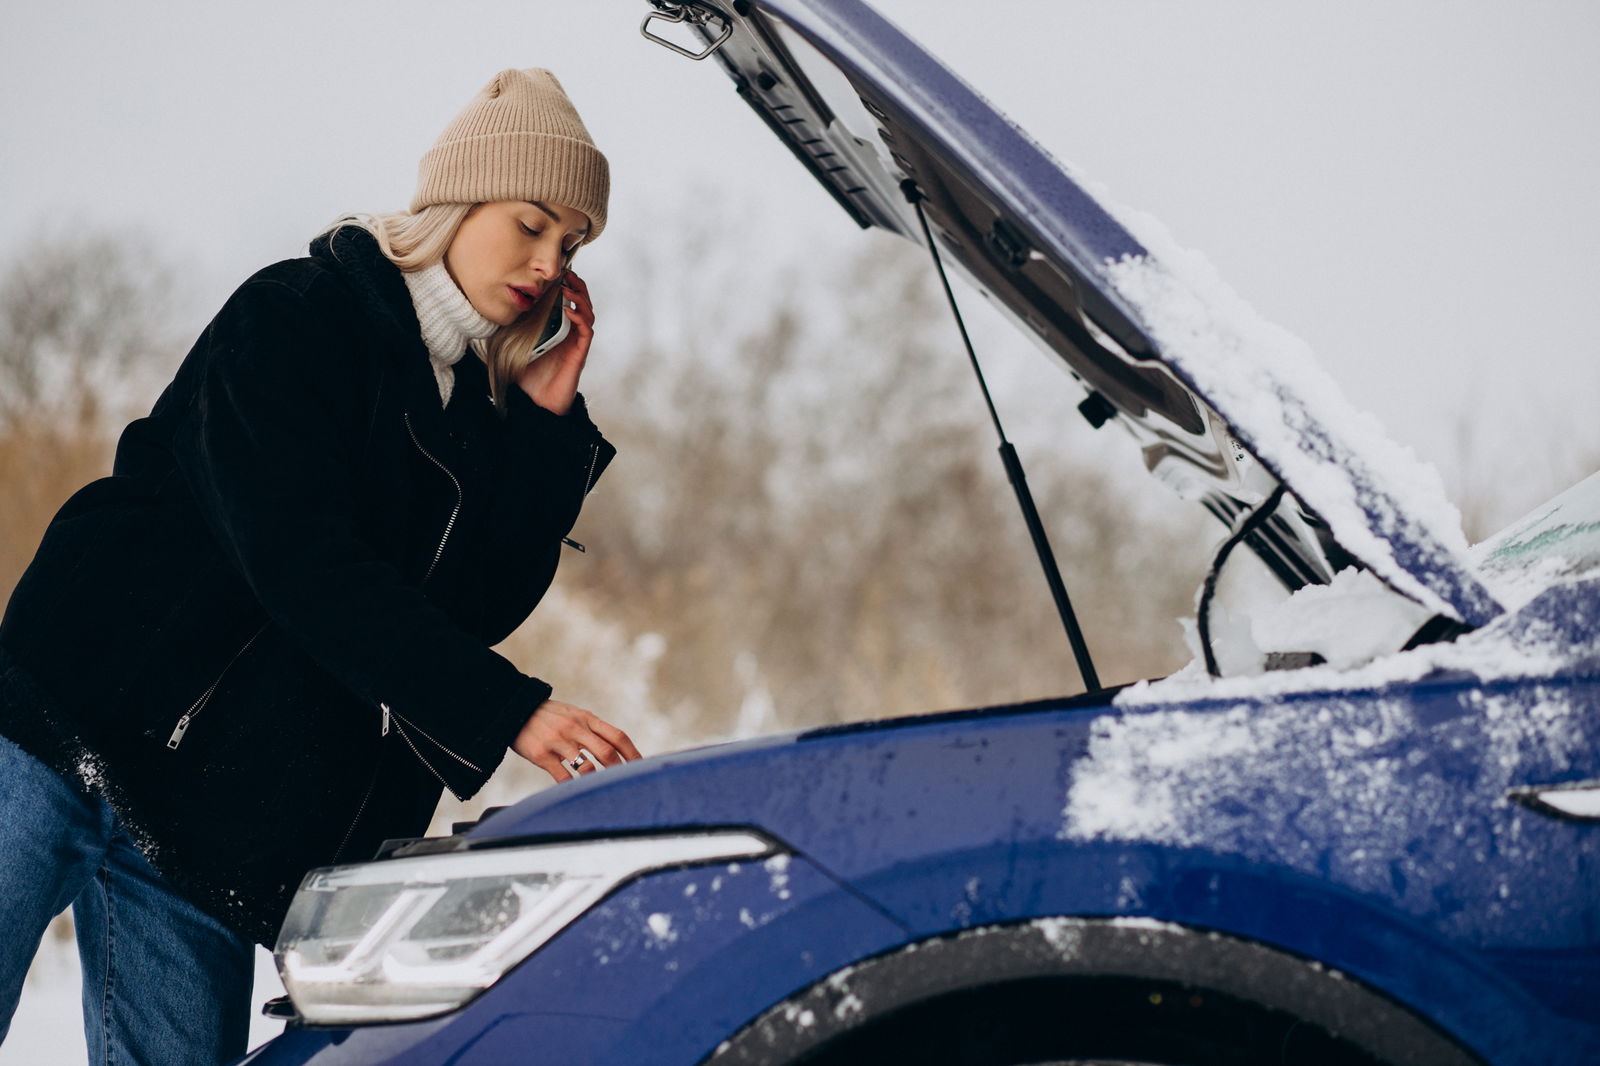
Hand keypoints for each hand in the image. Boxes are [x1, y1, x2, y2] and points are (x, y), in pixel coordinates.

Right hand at [511, 698, 640, 782]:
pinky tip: (576, 793)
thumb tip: (617, 748)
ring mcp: (558, 741)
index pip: (617, 736)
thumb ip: (593, 729)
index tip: (642, 767)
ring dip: (597, 781)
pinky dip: (572, 787)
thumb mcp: (574, 715)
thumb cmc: (549, 716)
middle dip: (620, 771)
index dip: (633, 754)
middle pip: (606, 752)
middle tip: (626, 785)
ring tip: (602, 791)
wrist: (513, 710)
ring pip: (586, 767)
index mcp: (587, 719)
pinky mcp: (541, 755)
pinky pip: (562, 776)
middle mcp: (575, 728)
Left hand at [515, 271, 593, 415]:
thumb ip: (510, 330)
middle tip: (568, 273)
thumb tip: (493, 312)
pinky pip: (586, 331)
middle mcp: (570, 334)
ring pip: (588, 314)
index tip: (558, 272)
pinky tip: (569, 310)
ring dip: (580, 298)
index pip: (568, 302)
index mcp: (557, 329)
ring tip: (568, 288)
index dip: (567, 286)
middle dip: (578, 286)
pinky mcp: (579, 354)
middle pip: (582, 303)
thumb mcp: (514, 346)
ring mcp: (576, 343)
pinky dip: (580, 318)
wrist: (536, 403)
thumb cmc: (528, 377)